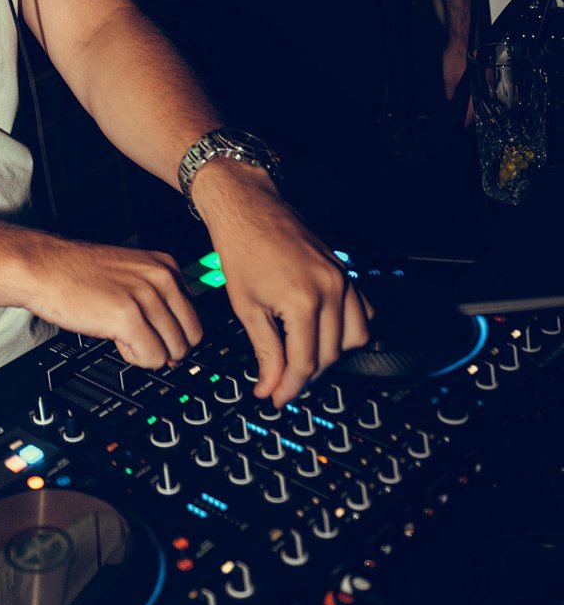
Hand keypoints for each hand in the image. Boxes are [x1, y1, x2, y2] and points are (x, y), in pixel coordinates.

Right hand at [28, 237, 202, 368]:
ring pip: (174, 351)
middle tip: (139, 340)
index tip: (155, 334)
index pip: (196, 317)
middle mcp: (161, 278)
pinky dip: (135, 358)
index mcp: (166, 267)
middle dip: (167, 348)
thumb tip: (177, 343)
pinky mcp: (128, 317)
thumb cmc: (79, 274)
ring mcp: (146, 297)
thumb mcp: (131, 275)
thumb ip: (158, 300)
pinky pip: (152, 358)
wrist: (45, 269)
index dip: (174, 334)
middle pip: (191, 337)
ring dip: (148, 353)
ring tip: (124, 336)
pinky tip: (116, 339)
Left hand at [196, 169, 371, 405]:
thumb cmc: (241, 248)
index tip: (274, 397)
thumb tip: (270, 386)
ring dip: (331, 354)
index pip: (305, 363)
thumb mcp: (246, 306)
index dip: (288, 387)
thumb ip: (264, 351)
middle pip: (331, 356)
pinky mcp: (345, 270)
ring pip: (355, 338)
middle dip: (305, 375)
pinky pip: (363, 310)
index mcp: (304, 301)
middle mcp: (331, 290)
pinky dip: (350, 328)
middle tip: (281, 382)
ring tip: (303, 358)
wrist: (248, 206)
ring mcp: (342, 278)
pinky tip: (325, 332)